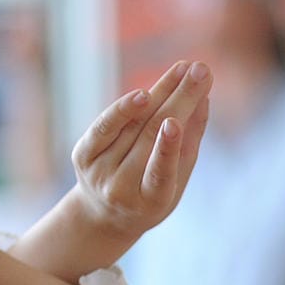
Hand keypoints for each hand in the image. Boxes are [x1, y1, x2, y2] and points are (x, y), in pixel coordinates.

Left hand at [8, 60, 210, 284]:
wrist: (105, 215)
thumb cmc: (152, 194)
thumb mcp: (177, 179)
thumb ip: (190, 142)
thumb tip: (203, 98)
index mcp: (150, 202)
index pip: (158, 173)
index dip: (166, 148)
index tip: (175, 122)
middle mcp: (120, 189)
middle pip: (149, 137)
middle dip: (178, 100)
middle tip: (201, 71)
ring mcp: (97, 172)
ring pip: (132, 125)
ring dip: (161, 92)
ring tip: (185, 69)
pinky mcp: (82, 156)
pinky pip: (104, 126)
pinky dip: (123, 108)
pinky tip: (144, 93)